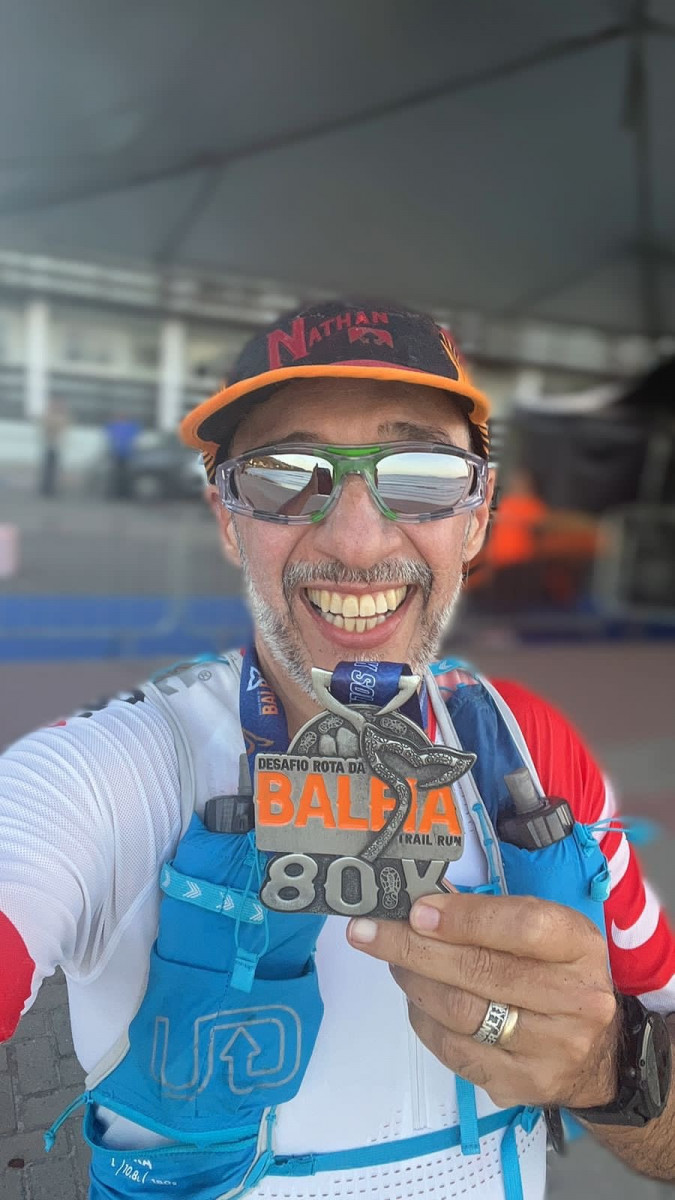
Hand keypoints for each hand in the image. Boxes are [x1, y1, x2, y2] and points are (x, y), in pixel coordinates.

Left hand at [347, 893, 618, 1110]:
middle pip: (481, 971)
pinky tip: (417, 999)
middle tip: (371, 933)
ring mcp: (551, 1049)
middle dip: (414, 947)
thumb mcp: (547, 931)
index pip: (521, 927)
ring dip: (414, 983)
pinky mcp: (522, 1084)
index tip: (415, 910)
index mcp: (579, 947)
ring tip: (394, 961)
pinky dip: (424, 1020)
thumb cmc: (559, 973)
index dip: (462, 918)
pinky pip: (455, 1050)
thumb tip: (423, 904)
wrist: (599, 1052)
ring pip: (461, 1013)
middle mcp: (576, 1000)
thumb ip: (493, 916)